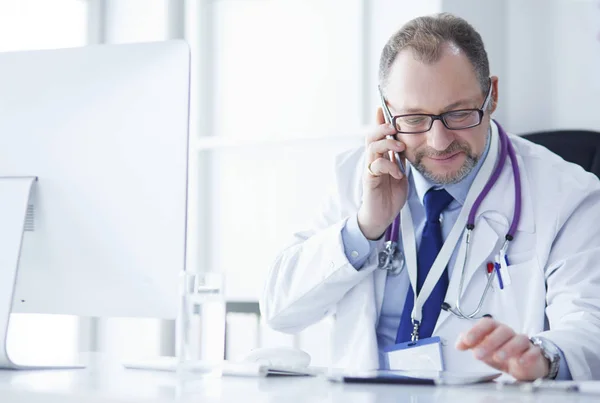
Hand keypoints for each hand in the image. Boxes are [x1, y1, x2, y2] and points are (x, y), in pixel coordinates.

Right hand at [357, 108, 407, 239]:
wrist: (382, 216)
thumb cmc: (390, 195)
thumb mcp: (401, 172)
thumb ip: (401, 159)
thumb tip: (408, 144)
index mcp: (381, 157)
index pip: (379, 134)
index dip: (380, 120)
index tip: (383, 105)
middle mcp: (373, 160)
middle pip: (371, 136)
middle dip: (382, 127)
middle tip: (394, 127)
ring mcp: (370, 169)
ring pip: (372, 148)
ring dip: (386, 144)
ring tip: (399, 147)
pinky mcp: (369, 180)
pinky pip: (376, 166)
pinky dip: (389, 167)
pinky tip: (398, 173)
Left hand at [455, 318, 549, 380]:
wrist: (523, 363)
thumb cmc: (500, 351)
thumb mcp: (482, 347)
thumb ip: (469, 344)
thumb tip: (458, 344)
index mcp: (495, 329)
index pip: (487, 324)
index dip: (476, 331)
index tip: (466, 341)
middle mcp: (509, 334)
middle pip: (502, 331)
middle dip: (489, 342)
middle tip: (478, 355)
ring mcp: (523, 343)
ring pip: (519, 339)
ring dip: (508, 348)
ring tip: (497, 358)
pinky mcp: (534, 354)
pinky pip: (533, 351)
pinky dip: (528, 356)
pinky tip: (519, 362)